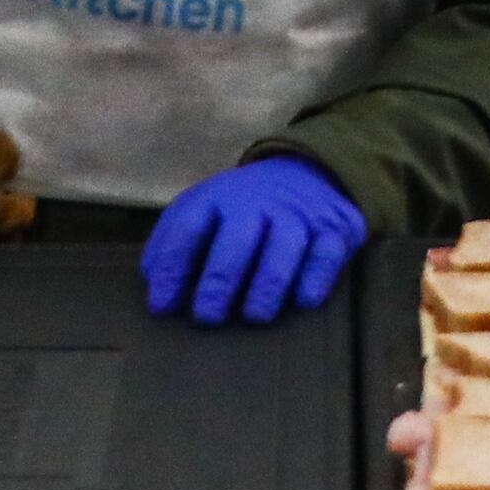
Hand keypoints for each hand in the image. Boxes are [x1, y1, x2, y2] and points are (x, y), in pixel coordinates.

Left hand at [141, 156, 365, 326]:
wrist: (309, 173)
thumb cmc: (243, 209)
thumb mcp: (204, 211)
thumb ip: (174, 244)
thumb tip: (154, 290)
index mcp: (218, 198)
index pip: (189, 227)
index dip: (172, 267)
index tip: (161, 306)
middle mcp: (258, 203)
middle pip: (237, 240)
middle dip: (219, 281)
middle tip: (207, 317)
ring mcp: (298, 216)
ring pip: (284, 247)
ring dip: (267, 285)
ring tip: (254, 316)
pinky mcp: (334, 230)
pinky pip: (327, 254)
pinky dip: (315, 278)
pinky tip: (302, 301)